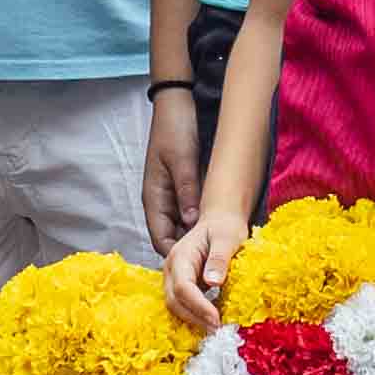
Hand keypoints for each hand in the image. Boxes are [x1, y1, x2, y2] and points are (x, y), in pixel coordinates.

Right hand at [140, 86, 207, 254]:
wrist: (176, 105)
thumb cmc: (175, 130)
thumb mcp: (183, 161)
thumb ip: (188, 191)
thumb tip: (193, 222)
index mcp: (153, 198)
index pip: (160, 239)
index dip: (177, 257)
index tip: (199, 269)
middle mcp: (160, 201)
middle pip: (172, 238)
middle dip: (189, 253)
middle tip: (215, 264)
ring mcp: (171, 196)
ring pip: (182, 228)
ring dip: (197, 239)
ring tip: (220, 250)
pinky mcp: (182, 188)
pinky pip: (190, 214)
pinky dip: (201, 223)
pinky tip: (219, 227)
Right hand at [163, 213, 249, 329]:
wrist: (219, 220)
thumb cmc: (225, 227)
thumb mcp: (227, 238)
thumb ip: (219, 259)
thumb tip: (213, 282)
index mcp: (180, 256)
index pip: (183, 287)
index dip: (198, 306)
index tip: (216, 320)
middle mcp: (171, 268)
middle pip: (174, 301)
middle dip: (194, 318)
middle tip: (217, 330)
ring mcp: (173, 278)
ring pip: (175, 306)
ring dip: (194, 320)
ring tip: (216, 328)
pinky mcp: (181, 285)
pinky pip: (182, 305)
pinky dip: (195, 315)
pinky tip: (212, 320)